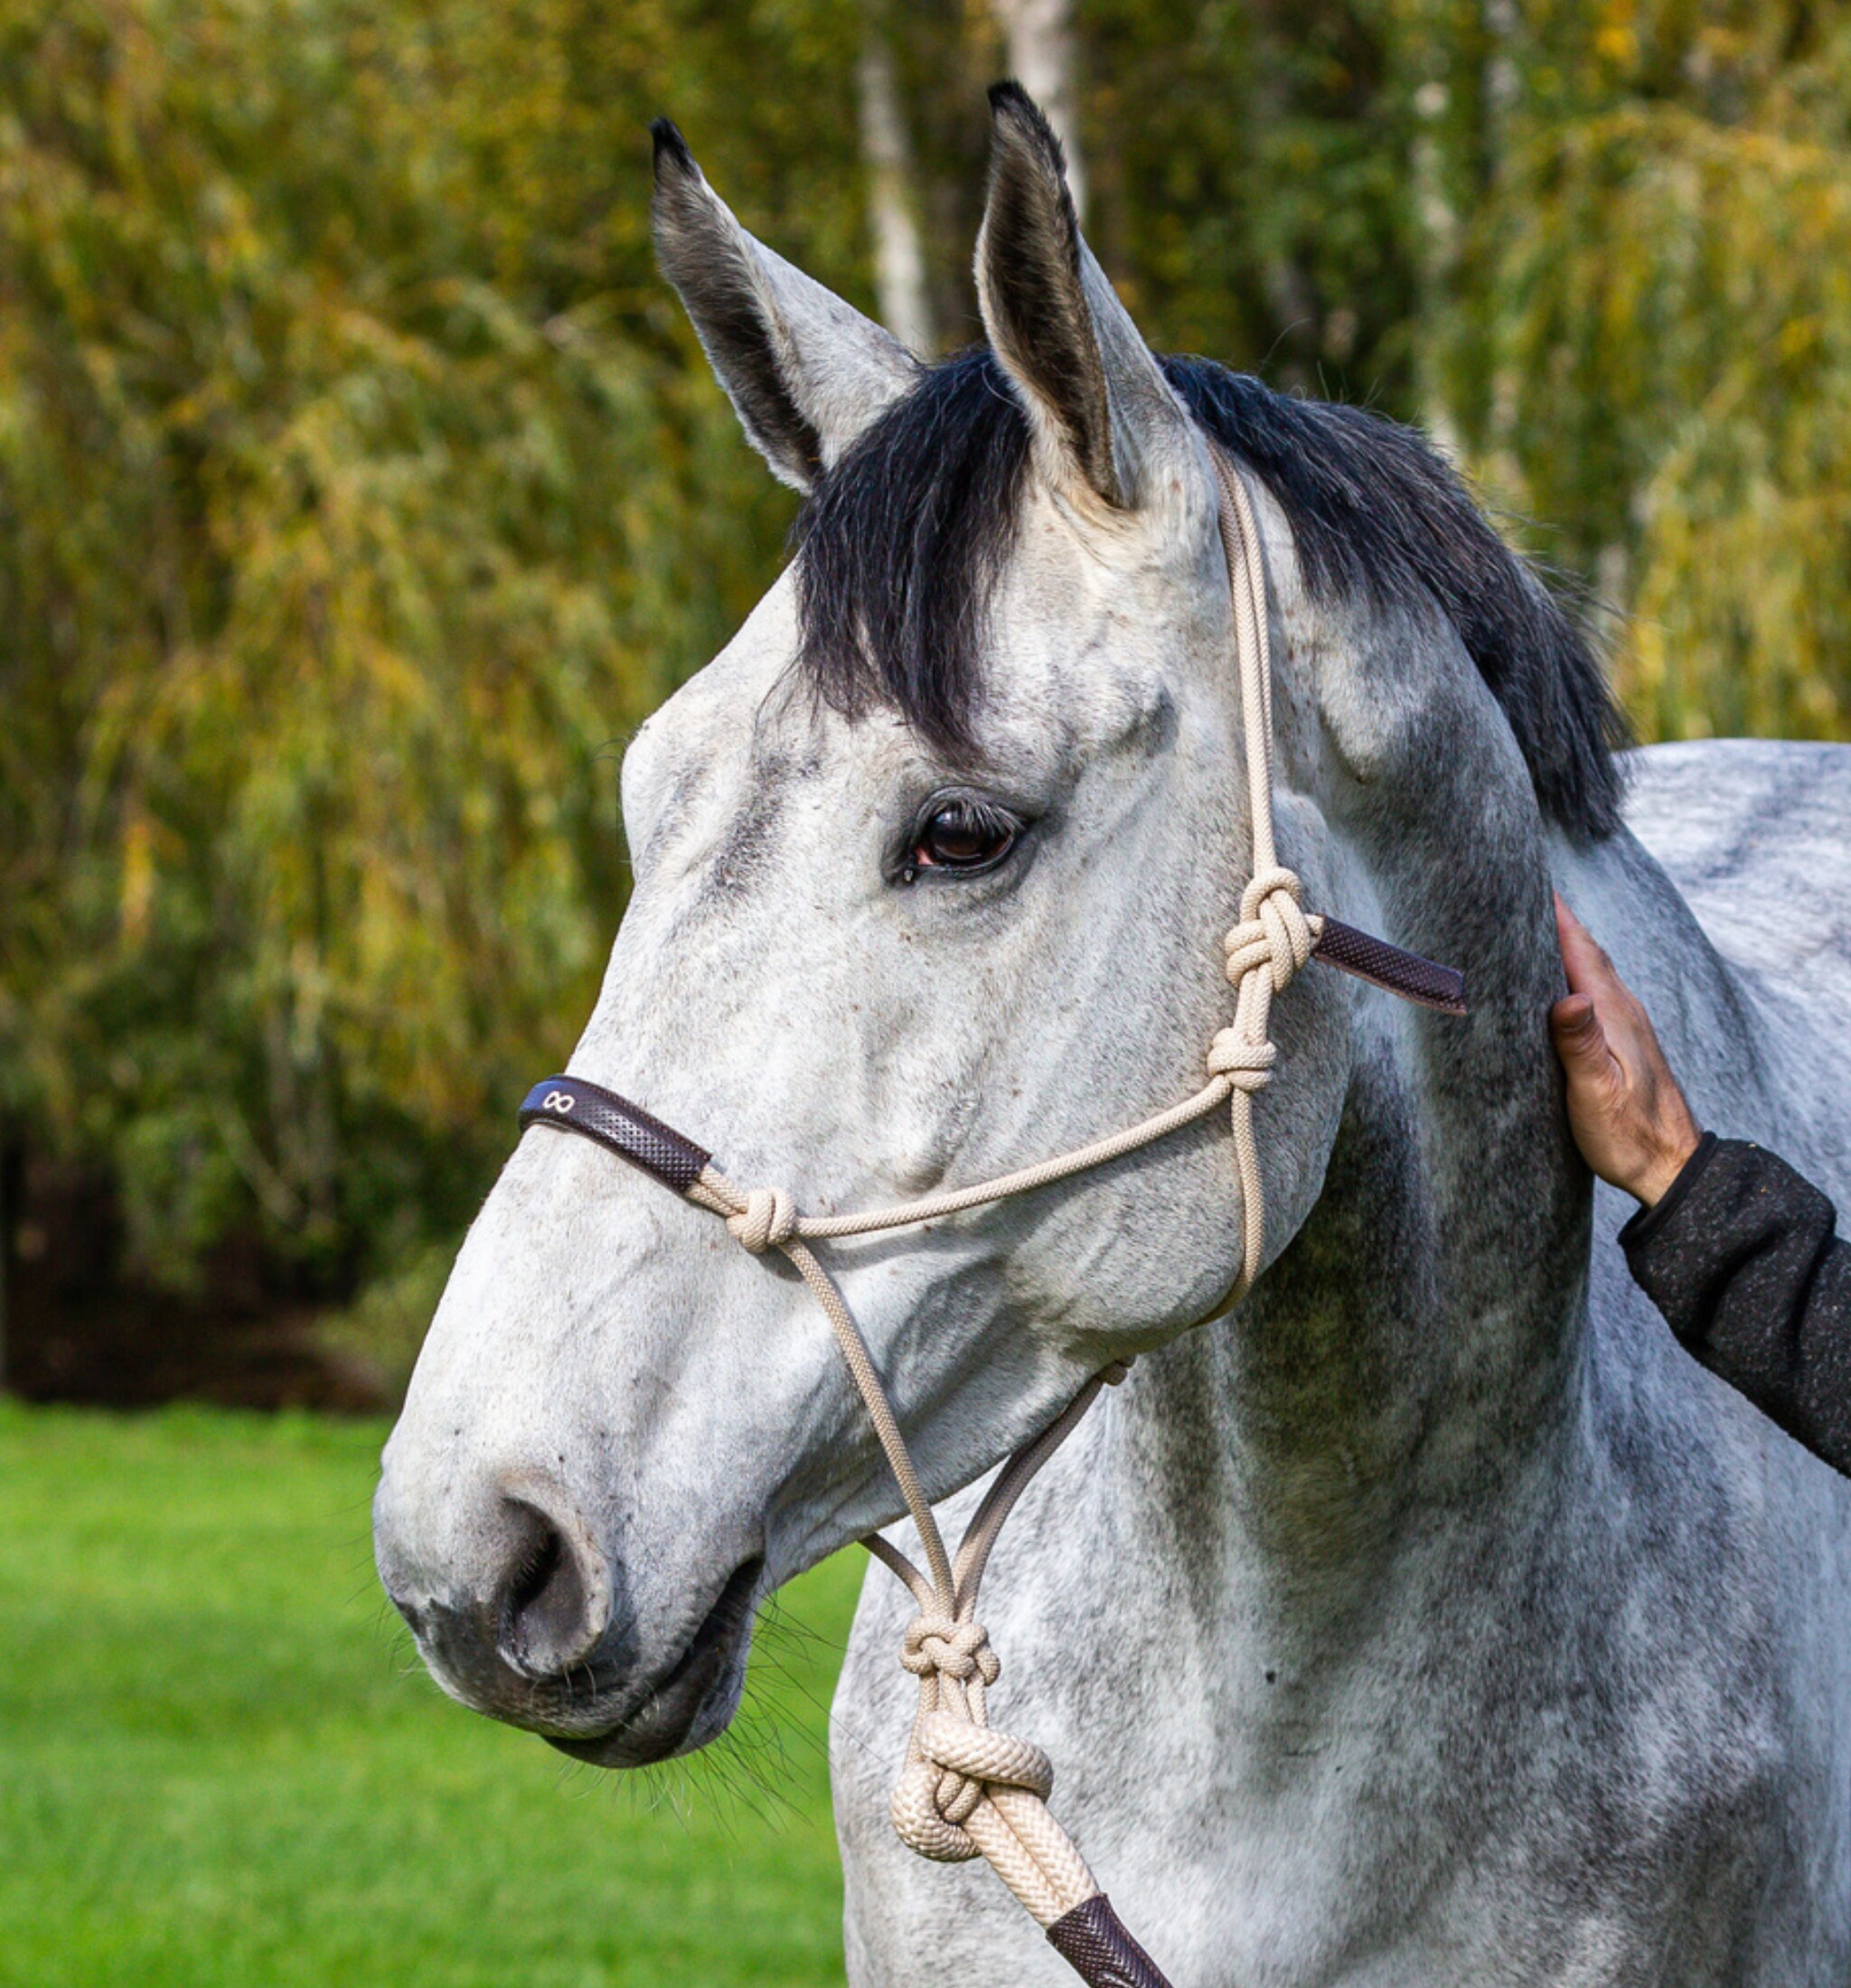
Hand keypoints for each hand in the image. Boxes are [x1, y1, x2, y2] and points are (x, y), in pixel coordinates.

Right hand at [1550, 893, 1702, 1205]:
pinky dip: (1573, 971)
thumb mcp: (1597, 1094)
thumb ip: (1581, 1045)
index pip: (1581, 950)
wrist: (1671, 1165)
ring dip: (1564, 942)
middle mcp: (1622, 1010)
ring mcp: (1626, 1024)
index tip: (1527, 882)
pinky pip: (1595, 989)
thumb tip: (1569, 997)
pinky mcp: (1623, 1041)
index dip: (1555, 915)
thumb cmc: (1630, 1136)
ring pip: (1592, 968)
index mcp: (1613, 1015)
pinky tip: (1559, 979)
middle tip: (1519, 891)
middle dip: (1555, 919)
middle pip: (1586, 951)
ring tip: (1532, 923)